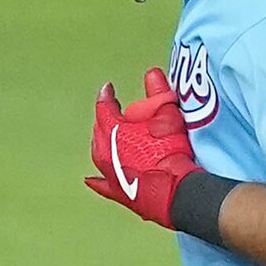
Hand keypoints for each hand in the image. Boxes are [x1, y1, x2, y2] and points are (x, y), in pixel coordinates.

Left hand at [86, 67, 202, 227]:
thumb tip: (153, 73)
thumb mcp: (168, 117)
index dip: (108, 95)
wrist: (175, 190)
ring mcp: (108, 172)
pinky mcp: (116, 192)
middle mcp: (104, 150)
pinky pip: (101, 184)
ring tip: (112, 139)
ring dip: (104, 143)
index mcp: (112, 129)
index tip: (109, 88)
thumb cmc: (169, 152)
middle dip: (107, 120)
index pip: (105, 106)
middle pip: (100, 129)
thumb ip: (159, 94)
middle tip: (117, 113)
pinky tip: (90, 179)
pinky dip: (97, 180)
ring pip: (99, 153)